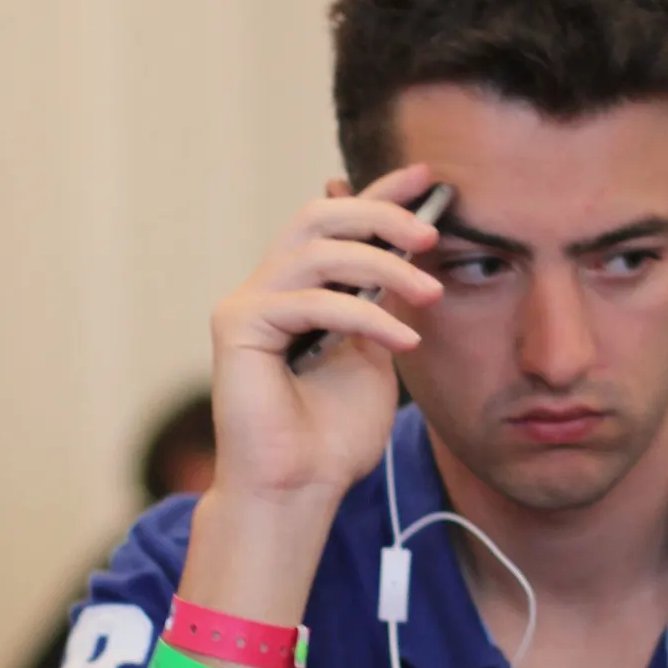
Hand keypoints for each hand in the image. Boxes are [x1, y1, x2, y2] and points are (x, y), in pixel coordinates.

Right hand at [208, 164, 444, 510]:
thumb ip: (383, 303)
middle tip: (431, 235)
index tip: (427, 176)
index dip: (379, 193)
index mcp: (301, 288)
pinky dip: (362, 315)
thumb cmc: (334, 435)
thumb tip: (408, 251)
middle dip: (380, 214)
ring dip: (384, 267)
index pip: (337, 221)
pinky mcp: (236, 326)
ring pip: (320, 251)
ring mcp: (247, 303)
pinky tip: (400, 341)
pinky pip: (309, 299)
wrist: (299, 491)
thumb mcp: (376, 354)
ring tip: (431, 295)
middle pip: (320, 217)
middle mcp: (268, 286)